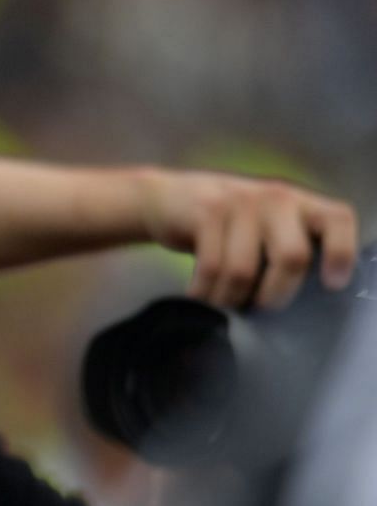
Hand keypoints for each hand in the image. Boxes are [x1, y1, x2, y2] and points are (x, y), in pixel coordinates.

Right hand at [134, 169, 359, 309]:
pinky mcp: (207, 211)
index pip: (337, 220)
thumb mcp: (264, 227)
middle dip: (274, 294)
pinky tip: (199, 294)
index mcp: (299, 203)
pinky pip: (211, 266)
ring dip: (231, 297)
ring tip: (223, 303)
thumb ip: (286, 247)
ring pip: (244, 270)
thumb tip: (303, 299)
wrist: (164, 198)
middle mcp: (275, 197)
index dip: (341, 252)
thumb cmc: (224, 224)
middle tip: (260, 308)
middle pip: (292, 256)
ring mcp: (240, 201)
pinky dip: (204, 291)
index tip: (332, 284)